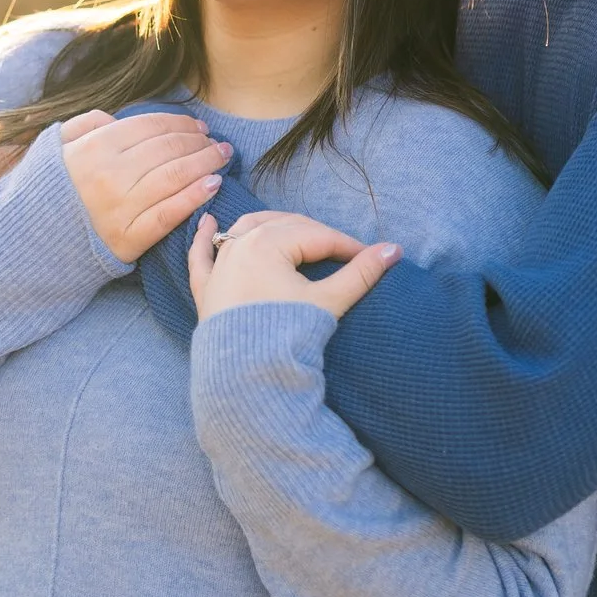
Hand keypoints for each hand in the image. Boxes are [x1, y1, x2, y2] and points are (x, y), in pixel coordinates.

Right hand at [57, 109, 233, 263]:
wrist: (36, 239)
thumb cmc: (53, 189)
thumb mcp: (58, 146)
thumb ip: (85, 125)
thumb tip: (114, 119)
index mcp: (94, 148)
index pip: (150, 127)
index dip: (180, 122)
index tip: (198, 125)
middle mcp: (109, 175)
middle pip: (168, 150)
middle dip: (199, 141)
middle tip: (216, 141)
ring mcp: (120, 208)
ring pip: (175, 177)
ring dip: (206, 163)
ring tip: (222, 157)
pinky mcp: (128, 238)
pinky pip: (169, 214)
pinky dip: (195, 197)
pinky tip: (214, 185)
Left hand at [187, 210, 400, 321]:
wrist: (243, 376)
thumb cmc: (285, 334)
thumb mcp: (328, 301)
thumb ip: (360, 273)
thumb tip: (394, 250)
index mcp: (269, 242)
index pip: (318, 236)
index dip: (348, 246)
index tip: (371, 257)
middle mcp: (239, 244)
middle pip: (285, 228)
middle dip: (316, 236)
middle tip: (342, 252)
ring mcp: (219, 264)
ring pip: (244, 230)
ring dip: (267, 225)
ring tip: (287, 225)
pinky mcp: (205, 286)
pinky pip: (202, 254)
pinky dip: (204, 237)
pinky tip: (206, 220)